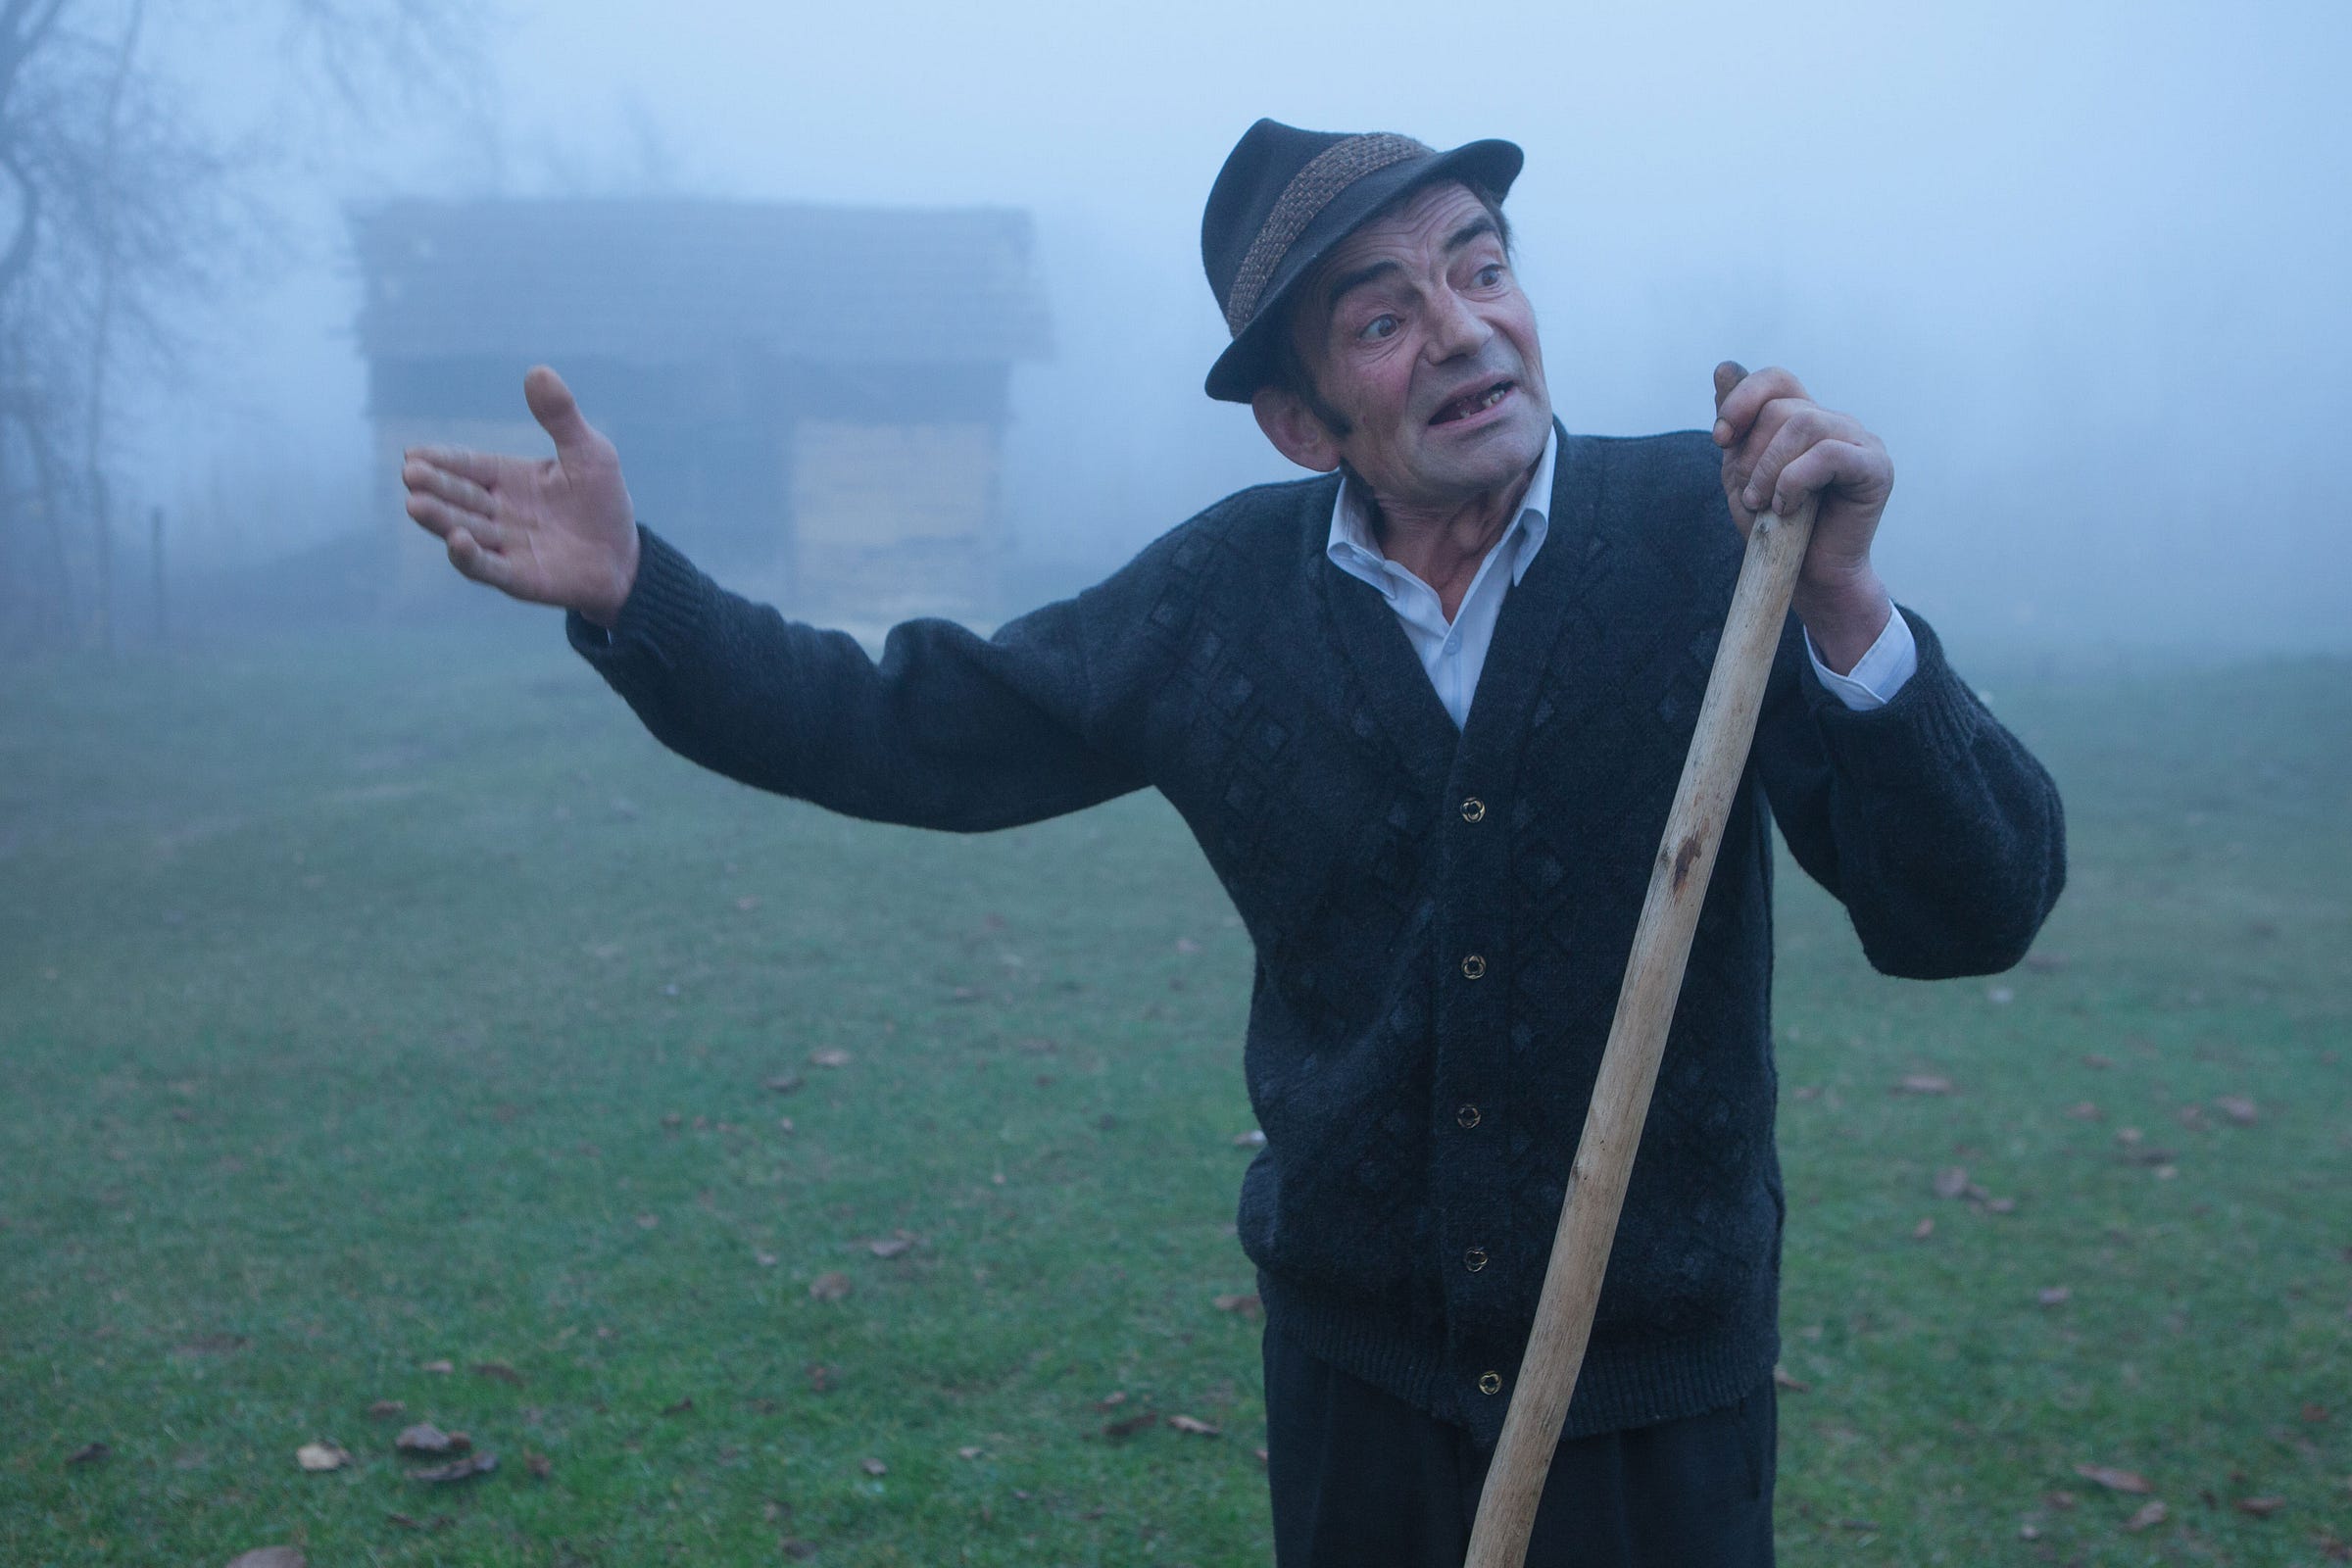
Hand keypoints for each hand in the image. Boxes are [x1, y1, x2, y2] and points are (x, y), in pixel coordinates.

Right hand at [402, 366, 640, 626]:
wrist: (626, 558)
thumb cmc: (602, 502)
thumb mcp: (588, 453)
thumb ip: (561, 418)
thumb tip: (537, 371)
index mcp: (508, 479)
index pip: (468, 466)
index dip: (442, 461)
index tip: (413, 453)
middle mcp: (498, 512)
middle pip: (459, 497)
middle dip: (434, 486)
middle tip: (410, 473)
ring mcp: (505, 546)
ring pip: (465, 530)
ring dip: (440, 518)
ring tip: (415, 504)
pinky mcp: (519, 578)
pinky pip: (489, 567)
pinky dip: (470, 556)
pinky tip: (456, 541)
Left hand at [1710, 362, 1894, 671]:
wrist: (1808, 580)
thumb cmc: (1776, 530)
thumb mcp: (1743, 474)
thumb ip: (1737, 426)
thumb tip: (1724, 367)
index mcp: (1805, 419)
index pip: (1775, 379)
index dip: (1742, 400)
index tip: (1720, 439)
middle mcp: (1835, 422)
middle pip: (1783, 407)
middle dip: (1751, 453)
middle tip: (1748, 497)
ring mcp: (1860, 441)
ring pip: (1803, 423)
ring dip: (1769, 468)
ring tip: (1763, 505)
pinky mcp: (1875, 467)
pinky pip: (1828, 453)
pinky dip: (1795, 480)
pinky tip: (1787, 508)